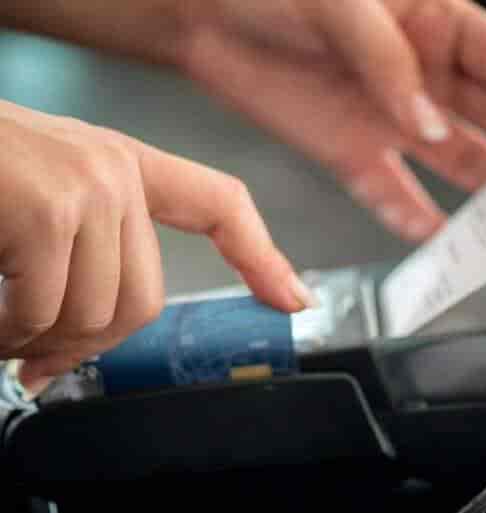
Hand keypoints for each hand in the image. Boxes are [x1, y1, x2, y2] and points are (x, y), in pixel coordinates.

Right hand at [0, 100, 315, 393]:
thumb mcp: (42, 211)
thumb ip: (83, 264)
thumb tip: (81, 346)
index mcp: (122, 167)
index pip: (220, 205)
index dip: (261, 255)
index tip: (289, 295)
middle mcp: (114, 169)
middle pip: (145, 300)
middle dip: (87, 345)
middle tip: (38, 356)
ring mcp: (86, 184)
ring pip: (97, 313)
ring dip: (41, 342)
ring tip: (3, 329)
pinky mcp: (48, 206)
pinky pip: (46, 310)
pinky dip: (9, 334)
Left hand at [169, 0, 485, 239]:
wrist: (204, 20)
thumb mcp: (340, 2)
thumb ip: (388, 61)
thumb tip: (427, 123)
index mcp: (430, 25)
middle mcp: (416, 78)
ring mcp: (384, 119)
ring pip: (448, 161)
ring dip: (480, 192)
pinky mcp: (345, 150)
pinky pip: (387, 190)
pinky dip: (408, 214)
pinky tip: (432, 236)